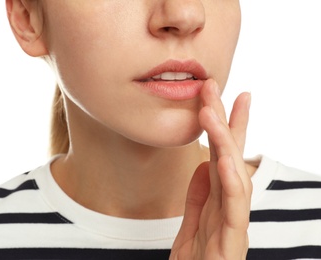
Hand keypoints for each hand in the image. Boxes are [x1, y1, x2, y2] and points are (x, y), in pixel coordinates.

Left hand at [170, 79, 251, 258]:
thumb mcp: (191, 224)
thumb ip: (199, 195)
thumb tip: (203, 165)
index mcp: (218, 201)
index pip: (224, 156)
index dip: (226, 125)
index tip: (223, 96)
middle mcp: (229, 207)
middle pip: (229, 157)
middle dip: (224, 121)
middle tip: (215, 87)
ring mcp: (233, 224)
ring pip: (234, 176)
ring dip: (225, 143)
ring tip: (212, 113)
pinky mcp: (232, 243)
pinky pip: (233, 209)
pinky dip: (231, 182)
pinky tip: (224, 158)